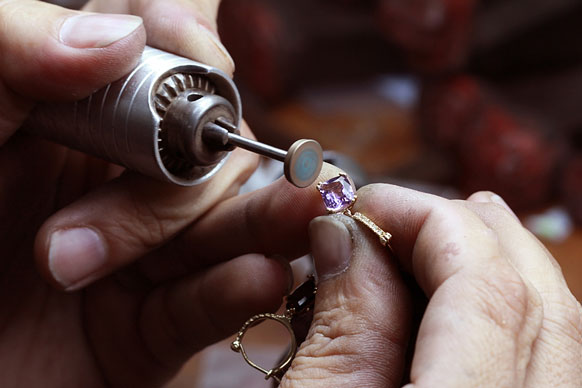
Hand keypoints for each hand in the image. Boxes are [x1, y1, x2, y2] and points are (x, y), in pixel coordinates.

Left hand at [0, 1, 336, 385]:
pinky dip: (237, 290)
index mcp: (71, 116)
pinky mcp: (150, 328)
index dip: (188, 38)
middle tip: (81, 229)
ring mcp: (143, 253)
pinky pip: (208, 305)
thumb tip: (117, 32)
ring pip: (228, 223)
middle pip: (210, 145)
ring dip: (256, 221)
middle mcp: (118, 176)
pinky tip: (259, 276)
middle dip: (183, 171)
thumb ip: (12, 53)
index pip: (161, 51)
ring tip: (295, 216)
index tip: (187, 45)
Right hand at [278, 186, 581, 386]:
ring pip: (555, 323)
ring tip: (423, 250)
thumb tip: (344, 236)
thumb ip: (341, 328)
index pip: (486, 285)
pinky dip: (500, 313)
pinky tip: (450, 309)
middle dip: (462, 231)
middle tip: (393, 220)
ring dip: (487, 267)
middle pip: (538, 295)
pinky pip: (545, 358)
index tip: (365, 204)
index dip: (426, 219)